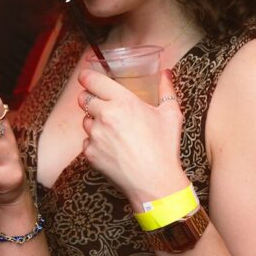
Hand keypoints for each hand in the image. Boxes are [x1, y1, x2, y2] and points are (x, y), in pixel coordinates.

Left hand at [78, 69, 186, 205]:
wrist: (155, 182)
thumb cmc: (164, 148)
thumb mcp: (171, 115)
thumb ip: (166, 90)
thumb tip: (166, 73)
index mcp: (123, 102)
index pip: (91, 80)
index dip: (86, 77)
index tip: (86, 77)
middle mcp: (105, 116)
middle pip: (84, 99)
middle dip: (92, 100)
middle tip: (106, 107)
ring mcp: (95, 135)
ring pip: (85, 121)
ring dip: (95, 122)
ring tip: (115, 132)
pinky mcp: (90, 153)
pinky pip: (87, 141)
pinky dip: (96, 142)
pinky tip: (113, 148)